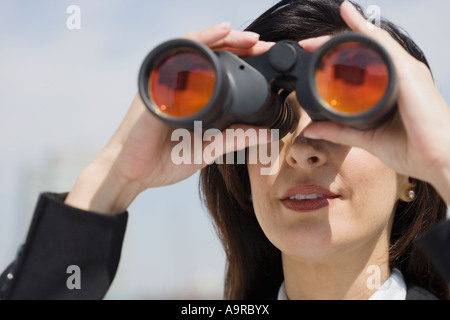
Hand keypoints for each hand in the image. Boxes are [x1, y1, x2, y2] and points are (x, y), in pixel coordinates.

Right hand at [65, 22, 274, 213]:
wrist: (132, 172)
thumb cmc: (163, 161)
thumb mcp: (208, 150)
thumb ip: (234, 139)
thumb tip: (267, 133)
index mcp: (194, 99)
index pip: (220, 70)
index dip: (243, 61)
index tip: (267, 60)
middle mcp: (180, 84)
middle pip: (211, 52)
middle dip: (238, 44)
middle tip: (262, 45)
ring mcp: (166, 81)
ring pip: (196, 46)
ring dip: (224, 37)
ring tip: (247, 37)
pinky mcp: (156, 82)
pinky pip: (178, 53)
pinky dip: (201, 40)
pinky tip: (220, 34)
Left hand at [301, 1, 449, 202]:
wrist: (436, 160)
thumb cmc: (413, 149)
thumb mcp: (365, 136)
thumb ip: (338, 131)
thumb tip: (310, 129)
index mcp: (390, 86)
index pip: (362, 62)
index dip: (338, 55)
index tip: (313, 52)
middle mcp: (398, 73)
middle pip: (363, 49)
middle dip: (333, 43)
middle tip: (308, 44)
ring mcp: (405, 69)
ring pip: (371, 41)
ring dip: (343, 34)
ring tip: (318, 38)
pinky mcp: (408, 71)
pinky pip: (383, 45)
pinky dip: (365, 31)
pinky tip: (349, 19)